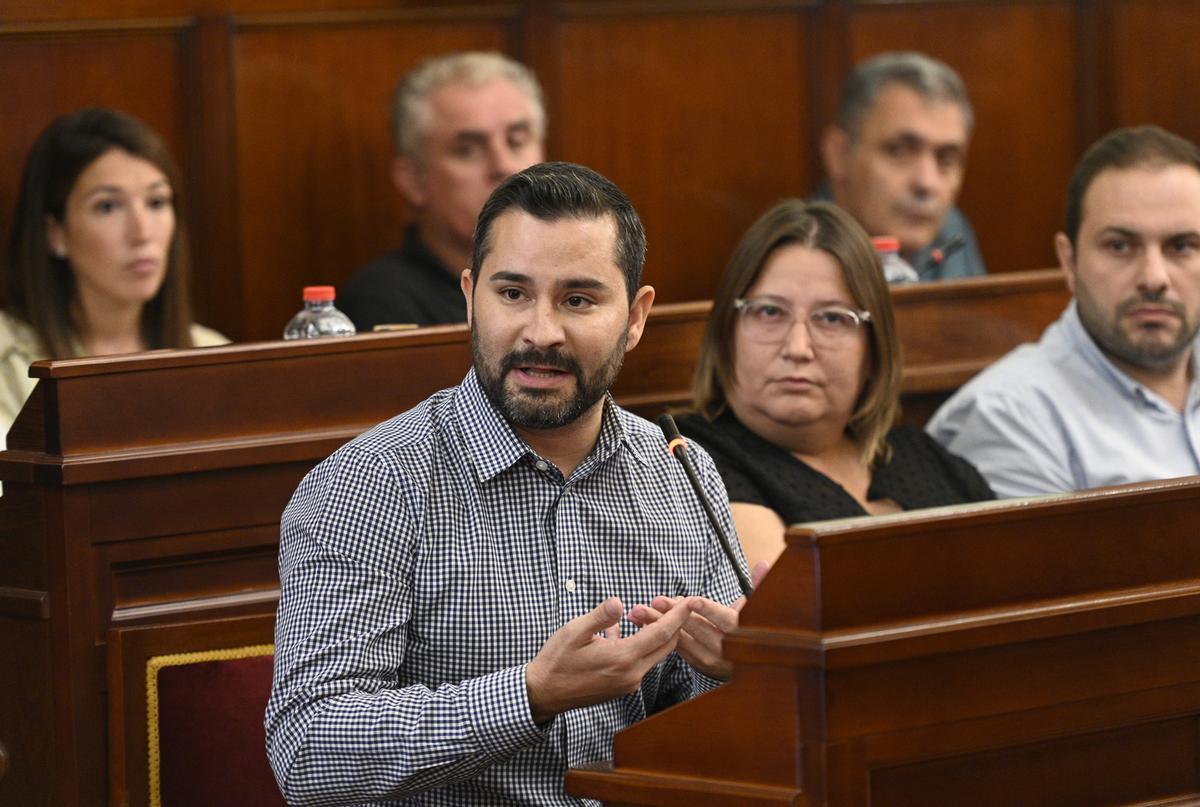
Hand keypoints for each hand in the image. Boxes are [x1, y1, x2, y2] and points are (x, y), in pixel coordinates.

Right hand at [525, 595, 698, 723]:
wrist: (544, 693)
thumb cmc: (557, 660)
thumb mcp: (574, 632)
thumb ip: (601, 616)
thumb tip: (619, 602)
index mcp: (623, 659)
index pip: (662, 634)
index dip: (678, 616)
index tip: (691, 601)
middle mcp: (632, 674)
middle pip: (666, 646)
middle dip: (674, 623)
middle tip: (674, 603)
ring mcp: (628, 683)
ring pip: (655, 655)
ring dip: (657, 634)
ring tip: (650, 612)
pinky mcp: (622, 687)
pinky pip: (642, 662)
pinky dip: (644, 645)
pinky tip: (628, 630)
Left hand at [628, 561, 770, 680]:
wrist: (753, 663)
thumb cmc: (752, 626)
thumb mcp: (757, 607)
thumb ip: (760, 584)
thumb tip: (765, 562)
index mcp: (740, 632)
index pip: (724, 619)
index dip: (708, 610)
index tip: (692, 600)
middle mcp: (726, 649)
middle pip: (696, 628)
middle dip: (673, 614)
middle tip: (654, 600)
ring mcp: (710, 658)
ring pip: (681, 639)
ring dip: (658, 626)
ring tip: (637, 613)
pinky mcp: (698, 663)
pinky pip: (676, 648)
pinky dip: (659, 636)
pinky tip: (642, 624)